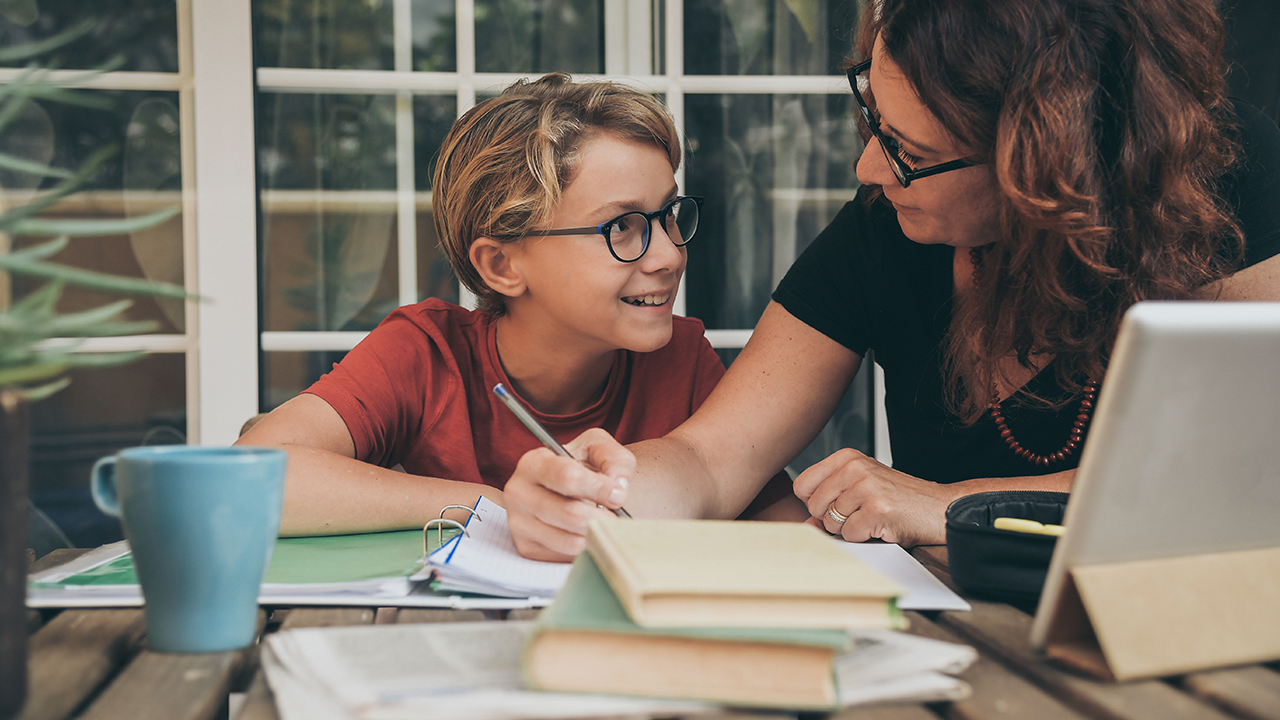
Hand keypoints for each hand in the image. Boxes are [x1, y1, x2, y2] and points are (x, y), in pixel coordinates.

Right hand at [504, 428, 635, 561]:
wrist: (571, 490)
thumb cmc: (585, 467)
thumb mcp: (599, 448)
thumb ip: (614, 459)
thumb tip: (618, 486)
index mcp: (533, 463)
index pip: (568, 478)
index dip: (600, 488)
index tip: (619, 495)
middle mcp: (518, 493)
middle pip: (570, 514)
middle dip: (602, 517)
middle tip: (617, 516)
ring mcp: (519, 523)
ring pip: (570, 541)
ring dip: (596, 535)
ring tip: (605, 525)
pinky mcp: (526, 548)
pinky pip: (565, 557)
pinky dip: (585, 549)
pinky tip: (589, 535)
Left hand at [792, 448, 958, 546]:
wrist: (941, 508)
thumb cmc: (900, 499)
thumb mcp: (861, 488)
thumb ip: (829, 501)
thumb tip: (805, 524)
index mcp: (847, 457)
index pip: (802, 485)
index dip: (815, 503)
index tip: (837, 504)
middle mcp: (855, 468)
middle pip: (814, 506)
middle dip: (832, 519)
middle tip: (860, 514)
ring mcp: (867, 487)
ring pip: (831, 522)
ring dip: (850, 529)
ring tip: (873, 518)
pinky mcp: (877, 510)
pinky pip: (850, 535)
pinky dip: (864, 537)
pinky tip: (882, 526)